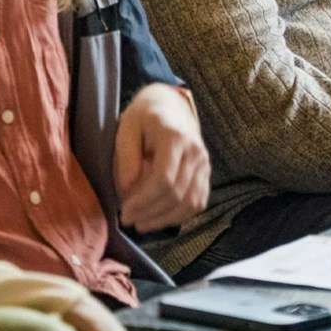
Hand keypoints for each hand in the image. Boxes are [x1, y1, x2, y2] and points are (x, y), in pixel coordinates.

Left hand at [115, 84, 209, 231]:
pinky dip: (180, 216)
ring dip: (165, 219)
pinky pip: (198, 202)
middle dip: (150, 213)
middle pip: (177, 194)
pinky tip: (161, 218)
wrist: (171, 106)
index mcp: (175, 137)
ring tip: (142, 223)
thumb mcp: (126, 129)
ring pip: (190, 202)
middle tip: (127, 219)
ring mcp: (204, 163)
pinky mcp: (206, 172)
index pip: (164, 179)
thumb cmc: (145, 117)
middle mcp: (195, 151)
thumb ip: (126, 160)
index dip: (143, 201)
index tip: (124, 210)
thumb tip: (128, 193)